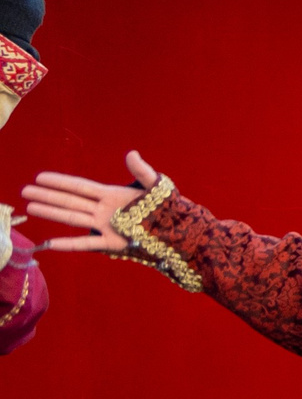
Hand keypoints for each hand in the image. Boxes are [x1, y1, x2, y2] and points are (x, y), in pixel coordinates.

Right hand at [20, 151, 161, 251]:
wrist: (179, 232)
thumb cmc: (168, 207)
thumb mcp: (156, 187)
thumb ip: (142, 171)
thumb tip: (131, 154)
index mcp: (111, 194)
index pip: (80, 186)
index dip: (60, 181)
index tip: (40, 177)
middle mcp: (104, 210)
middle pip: (70, 201)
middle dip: (48, 196)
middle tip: (25, 192)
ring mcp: (106, 227)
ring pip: (73, 219)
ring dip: (51, 214)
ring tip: (30, 209)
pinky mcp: (112, 243)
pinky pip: (86, 243)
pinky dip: (69, 244)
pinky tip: (50, 244)